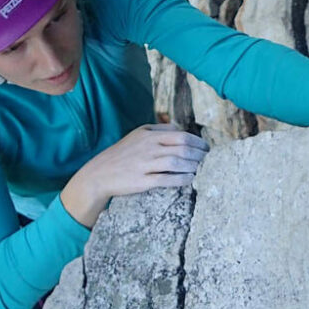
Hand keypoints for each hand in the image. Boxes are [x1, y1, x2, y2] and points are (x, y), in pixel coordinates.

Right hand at [61, 123, 208, 226]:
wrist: (100, 173)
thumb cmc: (122, 154)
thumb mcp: (138, 135)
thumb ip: (159, 130)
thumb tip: (179, 128)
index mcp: (149, 134)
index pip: (181, 135)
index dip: (198, 142)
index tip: (207, 149)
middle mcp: (148, 147)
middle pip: (182, 148)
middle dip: (200, 155)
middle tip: (209, 160)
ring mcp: (145, 164)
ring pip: (177, 162)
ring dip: (193, 166)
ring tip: (202, 170)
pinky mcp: (142, 180)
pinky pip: (167, 179)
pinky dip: (182, 179)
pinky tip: (190, 179)